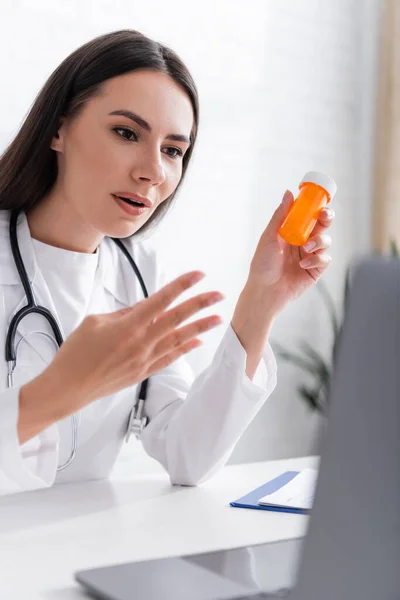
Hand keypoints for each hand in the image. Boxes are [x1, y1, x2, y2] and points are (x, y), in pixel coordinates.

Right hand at [42, 271, 223, 415]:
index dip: (181, 285)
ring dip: (200, 327)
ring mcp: (144, 359)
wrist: (69, 387)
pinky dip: (185, 349)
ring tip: (218, 318)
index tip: (197, 275)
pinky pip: (169, 359)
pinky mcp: (143, 373)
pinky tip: (197, 342)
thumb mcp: (95, 322)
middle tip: (218, 295)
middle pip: (177, 318)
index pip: (161, 299)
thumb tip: (142, 309)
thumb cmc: (76, 353)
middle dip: (199, 304)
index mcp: (128, 325)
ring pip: (179, 339)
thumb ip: (122, 313)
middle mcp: (141, 342)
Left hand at [247, 190, 334, 313]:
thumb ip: (280, 216)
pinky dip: (317, 259)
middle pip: (321, 225)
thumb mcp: (269, 237)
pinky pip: (325, 259)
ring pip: (325, 241)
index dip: (315, 206)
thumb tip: (289, 193)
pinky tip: (304, 264)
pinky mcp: (316, 270)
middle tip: (324, 215)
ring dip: (319, 241)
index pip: (307, 215)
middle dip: (326, 218)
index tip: (320, 199)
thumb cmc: (262, 265)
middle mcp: (302, 242)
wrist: (265, 291)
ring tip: (306, 249)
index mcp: (291, 232)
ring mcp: (310, 256)